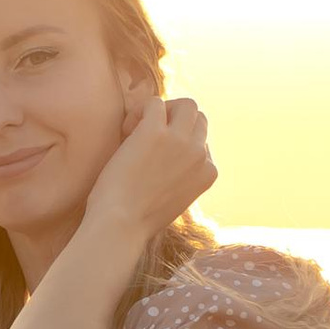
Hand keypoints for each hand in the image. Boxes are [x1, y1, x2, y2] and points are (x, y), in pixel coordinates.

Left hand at [88, 95, 217, 237]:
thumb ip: (181, 176)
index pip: (202, 142)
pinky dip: (139, 111)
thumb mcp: (174, 199)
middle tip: (148, 137)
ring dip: (163, 110)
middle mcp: (200, 154)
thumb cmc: (137, 219)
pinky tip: (126, 131)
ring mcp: (181, 141)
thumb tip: (168, 156)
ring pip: (186, 105)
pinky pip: (154, 102)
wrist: (121, 225)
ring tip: (138, 130)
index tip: (157, 157)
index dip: (178, 143)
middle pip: (198, 118)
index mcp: (208, 172)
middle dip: (175, 121)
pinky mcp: (156, 131)